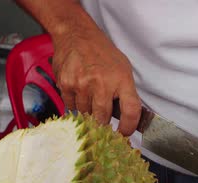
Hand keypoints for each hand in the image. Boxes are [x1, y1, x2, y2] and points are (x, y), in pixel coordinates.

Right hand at [50, 13, 141, 135]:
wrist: (76, 35)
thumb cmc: (102, 52)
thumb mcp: (123, 68)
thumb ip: (125, 92)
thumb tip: (127, 117)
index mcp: (121, 80)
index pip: (131, 111)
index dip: (128, 127)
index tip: (124, 132)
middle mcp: (102, 83)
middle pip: (103, 119)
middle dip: (103, 121)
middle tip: (101, 116)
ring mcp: (82, 85)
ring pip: (85, 114)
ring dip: (87, 110)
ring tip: (88, 93)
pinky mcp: (66, 85)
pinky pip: (71, 107)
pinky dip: (75, 103)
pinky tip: (78, 90)